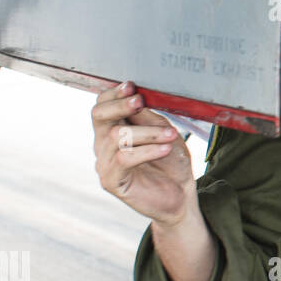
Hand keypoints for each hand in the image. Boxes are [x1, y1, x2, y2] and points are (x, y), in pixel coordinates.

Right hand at [91, 81, 196, 224]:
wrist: (180, 195)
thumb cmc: (171, 162)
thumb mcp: (163, 132)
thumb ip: (147, 117)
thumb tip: (136, 96)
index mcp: (113, 129)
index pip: (102, 106)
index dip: (113, 94)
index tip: (131, 86)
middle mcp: (104, 145)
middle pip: (99, 116)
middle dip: (119, 105)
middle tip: (139, 101)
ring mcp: (105, 163)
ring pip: (117, 136)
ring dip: (147, 132)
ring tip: (170, 134)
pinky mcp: (111, 181)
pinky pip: (124, 159)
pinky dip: (147, 150)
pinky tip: (164, 149)